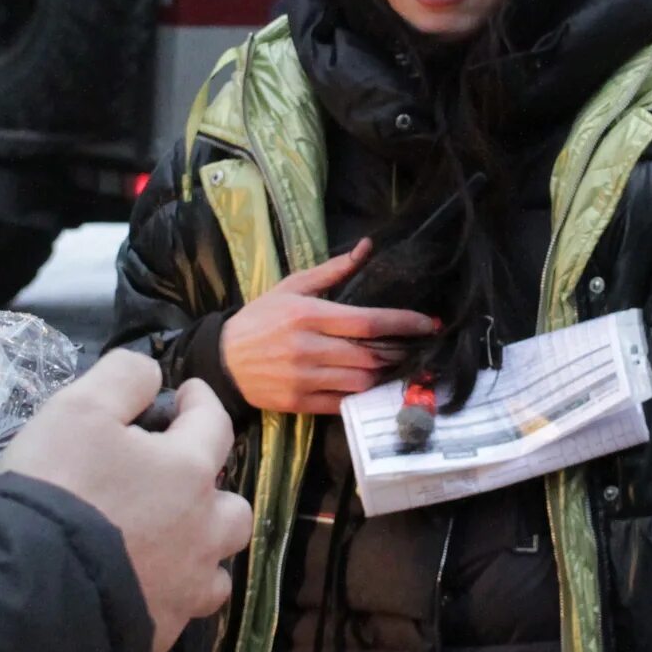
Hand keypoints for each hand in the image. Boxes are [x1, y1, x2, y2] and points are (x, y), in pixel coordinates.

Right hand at [0, 349, 254, 651]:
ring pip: (216, 567)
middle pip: (234, 507)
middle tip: (178, 482)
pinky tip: (143, 587)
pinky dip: (170, 593)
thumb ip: (122, 379)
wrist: (31, 588)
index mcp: (189, 472)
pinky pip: (180, 609)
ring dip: (202, 549)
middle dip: (213, 490)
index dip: (200, 402)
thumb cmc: (58, 488)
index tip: (188, 394)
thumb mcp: (78, 408)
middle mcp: (202, 531)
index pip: (213, 423)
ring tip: (171, 542)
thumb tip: (151, 375)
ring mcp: (185, 588)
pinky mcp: (160, 631)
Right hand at [218, 240, 440, 416]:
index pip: (368, 321)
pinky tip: (370, 385)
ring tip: (395, 365)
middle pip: (370, 354)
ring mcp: (304, 378)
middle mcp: (308, 347)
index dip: (403, 323)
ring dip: (383, 375)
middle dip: (399, 352)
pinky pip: (342, 403)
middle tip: (417, 347)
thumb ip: (332, 271)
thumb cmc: (259, 319)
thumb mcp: (290, 287)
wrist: (222, 360)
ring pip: (360, 381)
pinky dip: (360, 395)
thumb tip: (366, 248)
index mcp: (309, 315)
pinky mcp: (300, 402)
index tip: (429, 324)